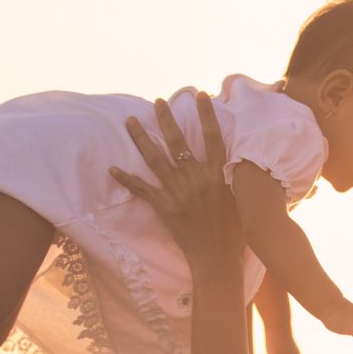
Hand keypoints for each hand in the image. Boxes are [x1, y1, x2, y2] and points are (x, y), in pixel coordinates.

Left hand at [109, 92, 241, 268]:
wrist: (216, 257)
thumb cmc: (234, 232)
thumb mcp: (240, 200)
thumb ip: (233, 178)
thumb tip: (237, 160)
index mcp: (217, 175)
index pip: (212, 137)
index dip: (206, 114)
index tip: (199, 95)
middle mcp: (196, 179)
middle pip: (178, 141)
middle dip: (166, 119)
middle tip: (158, 101)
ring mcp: (178, 192)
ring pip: (155, 159)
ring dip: (141, 138)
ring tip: (131, 120)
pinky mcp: (164, 207)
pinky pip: (141, 189)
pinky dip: (125, 179)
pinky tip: (112, 169)